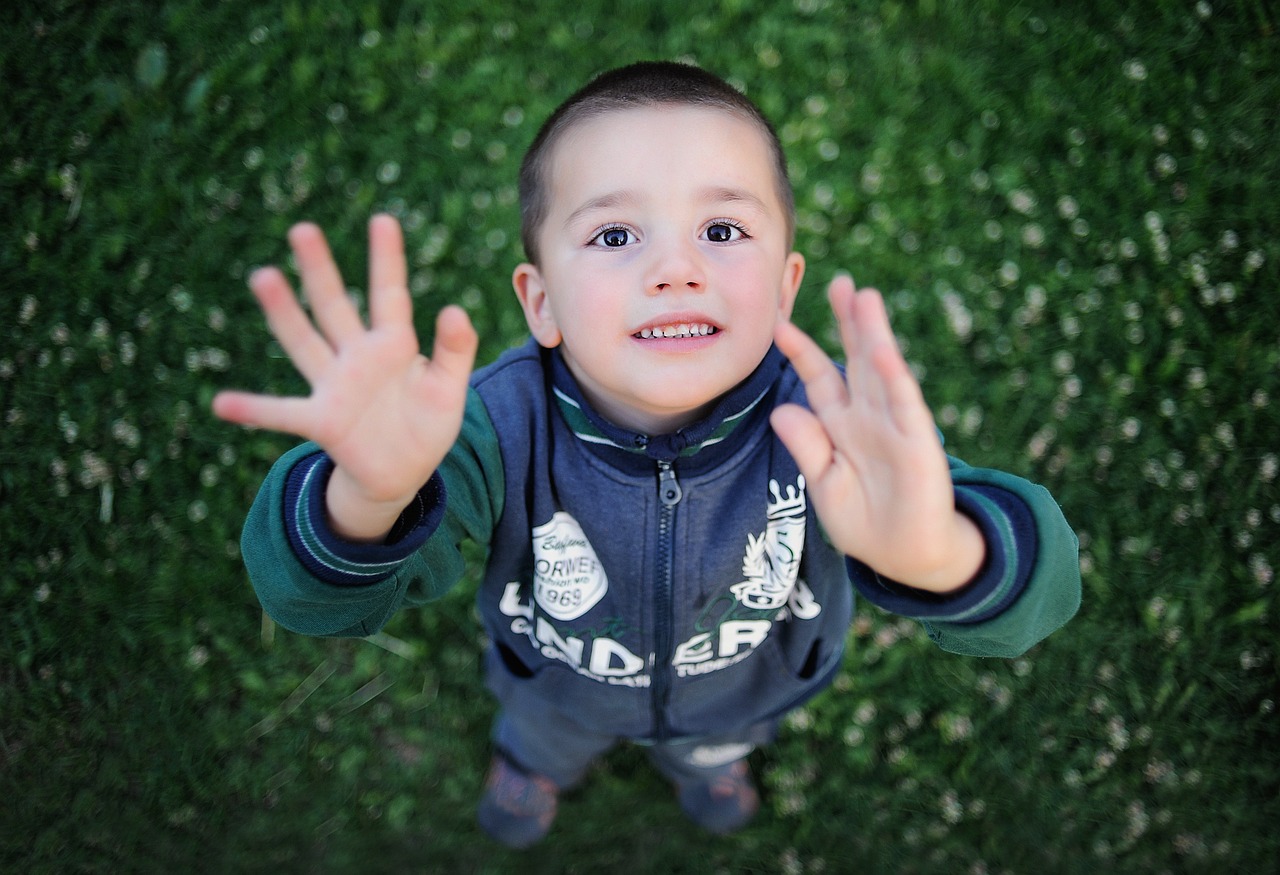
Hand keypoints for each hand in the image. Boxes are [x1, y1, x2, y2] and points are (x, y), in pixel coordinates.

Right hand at [212, 215, 477, 539]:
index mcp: (393, 344)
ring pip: (305, 343)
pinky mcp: (321, 421)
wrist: (404, 472)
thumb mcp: (449, 389)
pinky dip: (252, 410)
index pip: (389, 294)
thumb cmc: (427, 423)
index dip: (387, 259)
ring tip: (263, 277)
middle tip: (303, 229)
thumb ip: (455, 351)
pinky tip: (221, 403)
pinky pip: (282, 414)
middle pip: (334, 306)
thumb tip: (455, 309)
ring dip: (284, 313)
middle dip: (321, 270)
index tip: (384, 219)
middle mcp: (357, 357)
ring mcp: (335, 386)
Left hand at [771, 275, 983, 591]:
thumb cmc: (866, 522)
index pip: (821, 380)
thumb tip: (782, 409)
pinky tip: (882, 349)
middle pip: (856, 360)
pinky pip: (903, 405)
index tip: (778, 325)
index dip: (802, 352)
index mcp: (843, 427)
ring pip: (882, 370)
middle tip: (839, 282)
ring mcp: (895, 427)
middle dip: (847, 322)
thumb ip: (807, 448)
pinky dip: (893, 377)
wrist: (909, 559)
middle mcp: (869, 418)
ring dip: (873, 334)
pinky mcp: (918, 444)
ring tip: (864, 296)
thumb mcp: (825, 486)